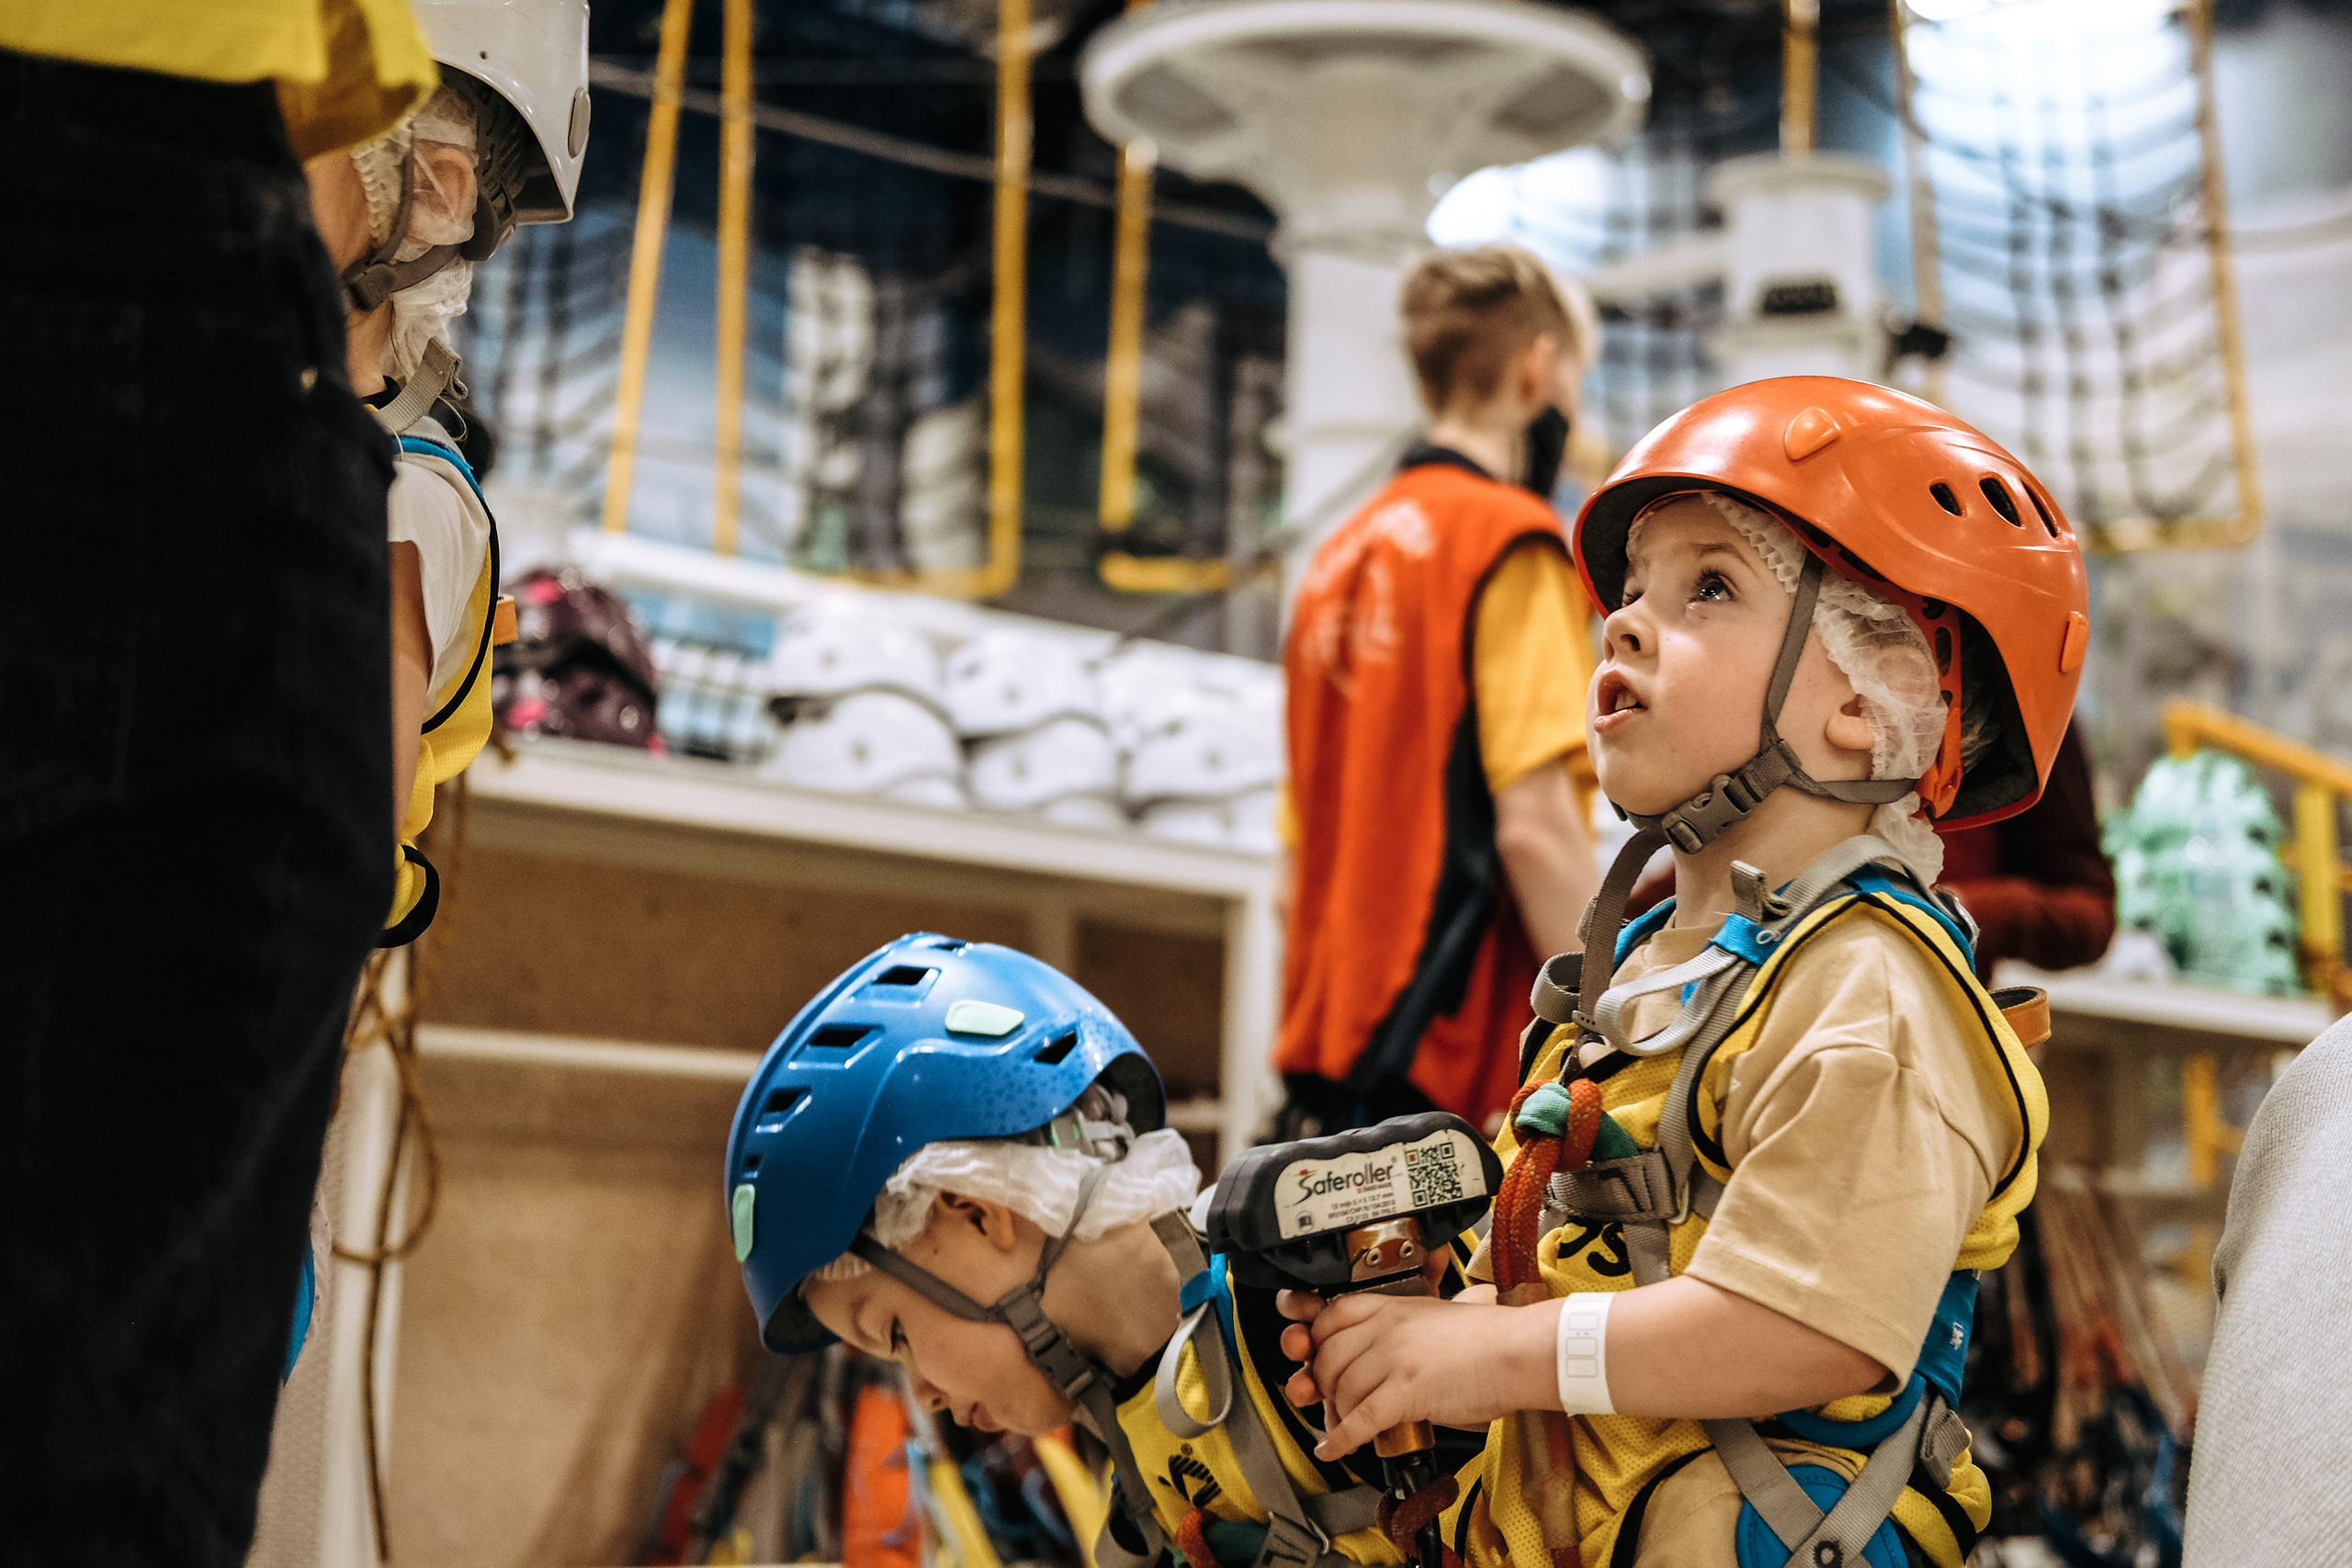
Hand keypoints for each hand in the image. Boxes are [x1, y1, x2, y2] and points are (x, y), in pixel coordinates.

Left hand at [1274, 1290, 1553, 1459]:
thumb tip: (1386, 1350)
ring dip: (1337, 1415)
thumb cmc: (1489, 1337)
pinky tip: (1332, 1449)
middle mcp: (1387, 1328)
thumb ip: (1405, 1326)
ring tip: (1345, 1427)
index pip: (1330, 1317)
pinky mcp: (1406, 1392)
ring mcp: (1394, 1358)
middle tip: (1332, 1401)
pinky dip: (1340, 1439)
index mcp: (1392, 1306)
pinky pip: (1359, 1420)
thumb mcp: (1436, 1315)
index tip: (1317, 1360)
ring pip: (1341, 1391)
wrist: (1519, 1351)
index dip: (1317, 1343)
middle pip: (1328, 1357)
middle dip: (1324, 1386)